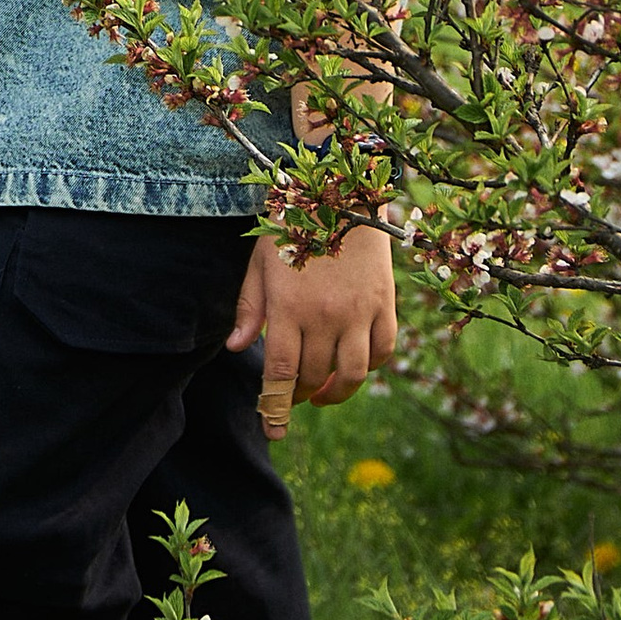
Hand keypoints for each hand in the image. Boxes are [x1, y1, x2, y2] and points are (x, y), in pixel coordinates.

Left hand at [227, 224, 397, 440]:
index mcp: (288, 307)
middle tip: (291, 395)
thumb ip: (250, 307)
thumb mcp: (261, 261)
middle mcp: (325, 316)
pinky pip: (382, 351)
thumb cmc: (292, 223)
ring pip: (352, 374)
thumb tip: (236, 348)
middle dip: (298, 394)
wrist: (340, 188)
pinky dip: (370, 367)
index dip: (275, 406)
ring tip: (322, 393)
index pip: (280, 372)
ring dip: (336, 392)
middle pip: (312, 376)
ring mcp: (359, 312)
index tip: (273, 431)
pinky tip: (352, 366)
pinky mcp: (384, 304)